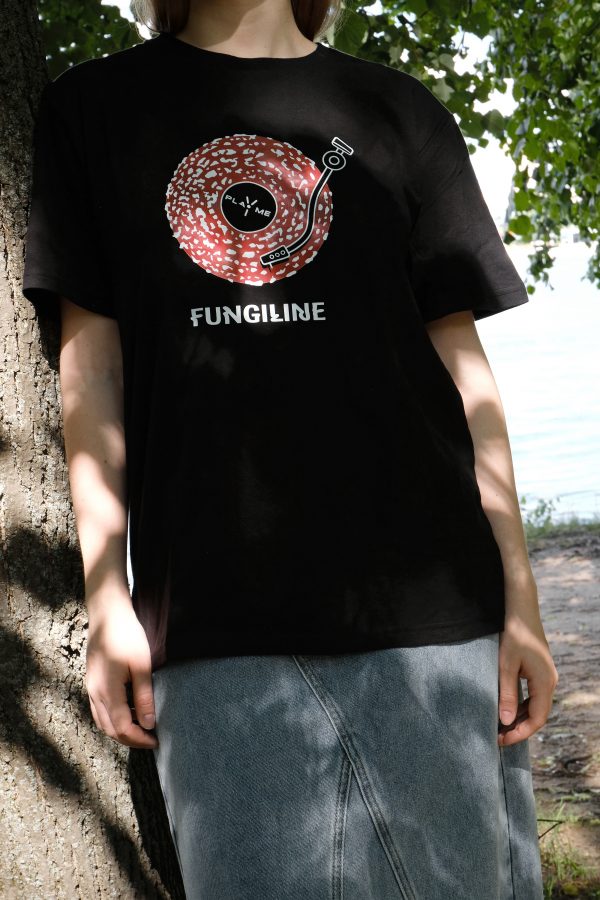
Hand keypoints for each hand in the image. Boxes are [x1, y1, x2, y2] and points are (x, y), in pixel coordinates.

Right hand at [85, 594, 157, 748]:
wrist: (107, 614)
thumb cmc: (127, 636)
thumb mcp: (141, 665)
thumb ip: (143, 696)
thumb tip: (148, 724)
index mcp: (108, 691)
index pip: (122, 728)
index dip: (139, 739)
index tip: (156, 740)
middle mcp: (95, 693)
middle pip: (110, 730)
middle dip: (131, 739)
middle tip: (151, 740)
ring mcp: (91, 688)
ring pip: (102, 722)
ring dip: (121, 731)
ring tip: (142, 730)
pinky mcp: (92, 682)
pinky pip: (99, 710)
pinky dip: (113, 719)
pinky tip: (128, 713)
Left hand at [497, 595, 558, 746]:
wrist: (521, 610)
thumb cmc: (513, 634)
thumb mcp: (506, 665)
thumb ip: (506, 693)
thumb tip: (505, 721)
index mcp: (545, 682)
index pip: (537, 718)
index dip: (520, 732)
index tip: (502, 740)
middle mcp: (549, 682)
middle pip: (538, 715)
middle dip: (519, 728)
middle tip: (497, 737)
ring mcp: (546, 676)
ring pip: (535, 706)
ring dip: (519, 717)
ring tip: (499, 727)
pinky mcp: (539, 671)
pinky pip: (532, 695)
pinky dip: (521, 705)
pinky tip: (506, 709)